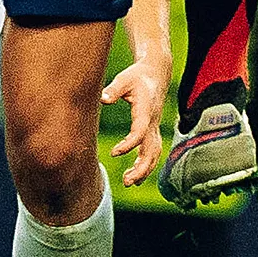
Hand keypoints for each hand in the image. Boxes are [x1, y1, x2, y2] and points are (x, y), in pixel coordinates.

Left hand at [101, 45, 171, 187]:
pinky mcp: (153, 131)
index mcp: (146, 111)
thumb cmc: (137, 76)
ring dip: (144, 170)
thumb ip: (113, 89)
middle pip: (152, 150)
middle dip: (141, 167)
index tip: (114, 153)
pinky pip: (153, 152)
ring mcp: (155, 128)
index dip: (129, 145)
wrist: (155, 74)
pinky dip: (146, 165)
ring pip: (154, 154)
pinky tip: (135, 176)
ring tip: (129, 182)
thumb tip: (102, 99)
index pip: (140, 132)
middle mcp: (153, 122)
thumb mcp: (124, 79)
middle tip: (127, 181)